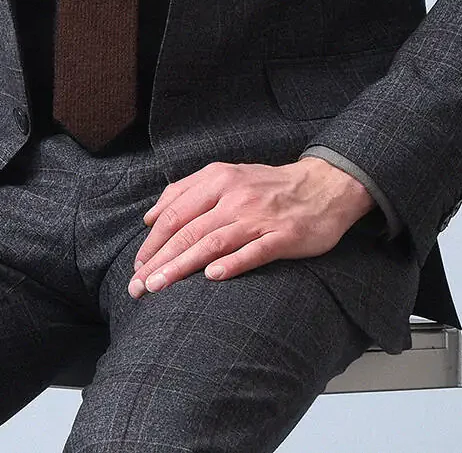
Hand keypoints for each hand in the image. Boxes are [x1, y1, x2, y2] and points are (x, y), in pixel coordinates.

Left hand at [129, 157, 374, 297]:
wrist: (324, 186)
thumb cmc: (268, 186)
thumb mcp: (227, 175)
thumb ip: (188, 191)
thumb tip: (151, 216)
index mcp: (218, 179)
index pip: (175, 211)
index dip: (153, 241)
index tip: (137, 265)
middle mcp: (235, 195)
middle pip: (188, 230)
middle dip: (159, 260)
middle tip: (138, 286)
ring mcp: (259, 216)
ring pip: (212, 242)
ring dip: (182, 266)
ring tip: (159, 286)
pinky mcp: (283, 236)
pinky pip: (253, 251)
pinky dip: (232, 263)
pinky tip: (212, 277)